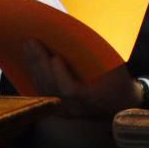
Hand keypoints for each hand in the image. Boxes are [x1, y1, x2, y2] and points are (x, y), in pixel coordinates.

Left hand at [23, 39, 143, 117]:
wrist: (121, 104)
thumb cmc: (119, 82)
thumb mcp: (115, 69)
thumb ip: (98, 57)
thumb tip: (80, 36)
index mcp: (91, 98)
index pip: (69, 89)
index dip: (60, 73)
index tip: (56, 56)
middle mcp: (75, 108)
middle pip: (51, 87)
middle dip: (39, 63)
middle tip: (31, 43)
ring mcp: (66, 111)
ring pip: (44, 89)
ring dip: (34, 67)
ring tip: (27, 48)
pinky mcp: (60, 110)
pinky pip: (44, 92)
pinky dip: (36, 76)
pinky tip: (30, 62)